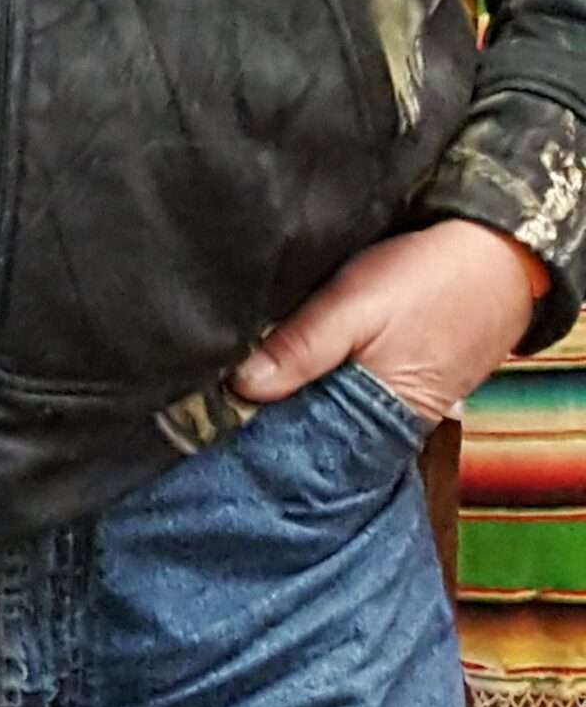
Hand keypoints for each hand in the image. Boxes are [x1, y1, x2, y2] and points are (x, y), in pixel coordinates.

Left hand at [230, 220, 541, 422]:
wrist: (500, 259)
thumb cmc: (428, 281)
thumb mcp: (357, 304)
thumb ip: (302, 346)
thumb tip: (240, 384)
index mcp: (374, 425)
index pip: (300, 447)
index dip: (255, 427)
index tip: (206, 410)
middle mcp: (382, 428)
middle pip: (308, 430)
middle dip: (266, 411)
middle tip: (211, 386)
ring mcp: (390, 406)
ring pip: (323, 410)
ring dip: (289, 393)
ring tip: (238, 370)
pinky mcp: (394, 380)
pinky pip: (343, 391)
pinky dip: (316, 377)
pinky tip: (287, 357)